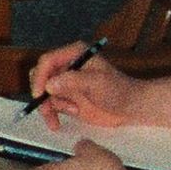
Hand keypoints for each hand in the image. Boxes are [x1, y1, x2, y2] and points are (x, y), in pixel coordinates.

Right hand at [28, 45, 152, 130]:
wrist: (131, 107)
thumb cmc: (118, 91)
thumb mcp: (97, 83)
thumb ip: (73, 81)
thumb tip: (48, 85)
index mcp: (74, 54)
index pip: (47, 61)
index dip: (39, 77)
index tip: (39, 95)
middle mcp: (66, 66)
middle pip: (40, 77)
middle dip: (41, 94)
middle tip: (47, 109)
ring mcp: (65, 82)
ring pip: (42, 93)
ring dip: (50, 106)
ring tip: (68, 114)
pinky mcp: (66, 97)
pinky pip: (50, 104)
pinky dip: (54, 113)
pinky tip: (69, 116)